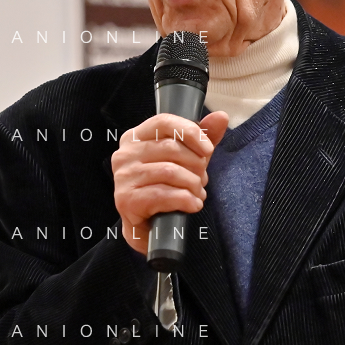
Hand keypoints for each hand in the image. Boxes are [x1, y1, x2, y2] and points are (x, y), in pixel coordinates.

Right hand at [112, 110, 228, 253]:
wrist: (148, 227)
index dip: (190, 132)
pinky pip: (163, 194)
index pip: (164, 122)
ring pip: (170, 172)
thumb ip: (202, 137)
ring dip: (193, 185)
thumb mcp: (186, 159)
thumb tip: (221, 117)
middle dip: (196, 165)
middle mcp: (125, 155)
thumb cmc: (165, 187)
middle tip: (202, 179)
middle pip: (171, 148)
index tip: (208, 149)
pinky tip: (192, 204)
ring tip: (197, 193)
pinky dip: (185, 200)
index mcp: (136, 138)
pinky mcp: (126, 200)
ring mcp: (123, 177)